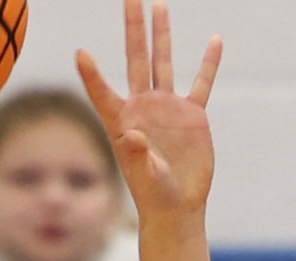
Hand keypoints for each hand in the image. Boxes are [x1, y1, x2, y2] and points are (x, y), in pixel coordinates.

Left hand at [77, 0, 223, 217]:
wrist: (178, 205)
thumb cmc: (154, 195)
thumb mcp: (145, 176)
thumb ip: (139, 156)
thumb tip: (133, 134)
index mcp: (123, 122)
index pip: (103, 92)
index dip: (92, 75)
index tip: (81, 53)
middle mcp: (142, 108)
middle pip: (136, 59)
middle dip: (133, 28)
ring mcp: (167, 108)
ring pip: (164, 62)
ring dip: (162, 34)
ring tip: (159, 5)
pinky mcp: (192, 114)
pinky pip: (202, 83)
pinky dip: (209, 63)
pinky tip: (214, 40)